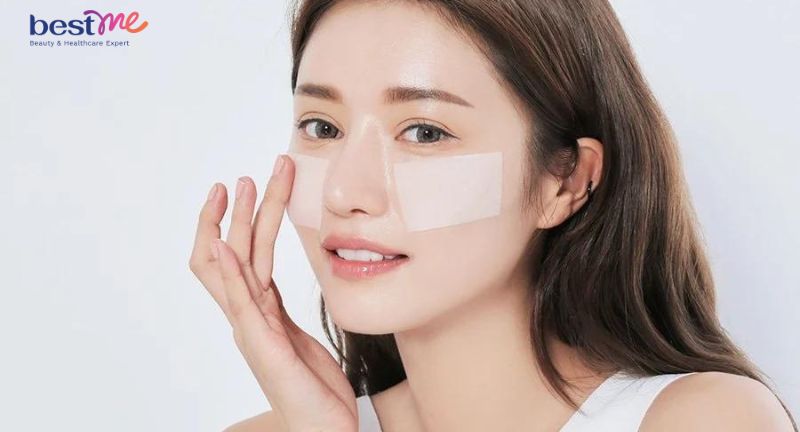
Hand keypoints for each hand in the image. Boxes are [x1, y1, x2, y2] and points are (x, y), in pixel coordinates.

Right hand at [188, 154, 357, 431]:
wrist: (323, 430)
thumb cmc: (315, 390)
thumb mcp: (301, 339)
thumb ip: (282, 312)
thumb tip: (274, 287)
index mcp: (262, 312)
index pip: (240, 257)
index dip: (237, 222)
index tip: (246, 188)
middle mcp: (251, 318)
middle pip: (230, 254)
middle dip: (232, 213)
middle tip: (235, 178)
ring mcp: (253, 332)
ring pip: (235, 267)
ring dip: (232, 225)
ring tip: (237, 188)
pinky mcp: (264, 347)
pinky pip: (241, 304)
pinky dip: (227, 273)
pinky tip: (222, 247)